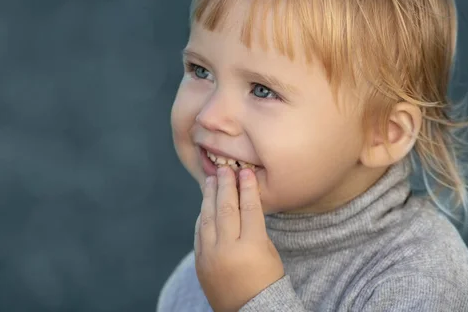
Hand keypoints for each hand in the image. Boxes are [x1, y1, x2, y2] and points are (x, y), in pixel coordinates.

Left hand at [194, 167, 284, 311]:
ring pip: (208, 218)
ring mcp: (210, 256)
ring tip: (212, 180)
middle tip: (225, 169)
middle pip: (226, 209)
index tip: (245, 172)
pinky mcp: (200, 262)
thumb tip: (242, 201)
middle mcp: (227, 250)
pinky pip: (199, 232)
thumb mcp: (268, 252)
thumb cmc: (266, 280)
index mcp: (251, 247)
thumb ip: (254, 227)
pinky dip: (203, 215)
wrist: (250, 311)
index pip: (249, 209)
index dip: (247, 188)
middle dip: (225, 186)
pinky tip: (206, 203)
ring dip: (210, 196)